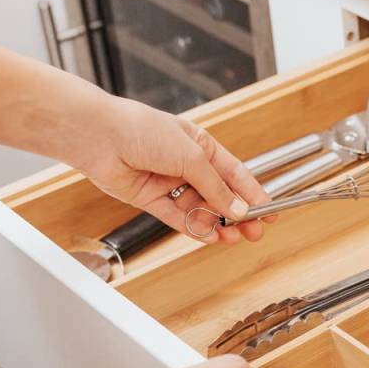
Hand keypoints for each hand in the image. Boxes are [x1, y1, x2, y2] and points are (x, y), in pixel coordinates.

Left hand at [70, 95, 270, 243]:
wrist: (99, 136)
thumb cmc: (142, 130)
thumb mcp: (192, 156)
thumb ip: (216, 187)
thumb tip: (237, 209)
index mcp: (201, 146)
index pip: (235, 175)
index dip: (253, 194)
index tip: (269, 212)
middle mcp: (186, 165)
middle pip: (220, 196)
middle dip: (239, 215)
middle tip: (254, 232)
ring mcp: (169, 183)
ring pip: (201, 210)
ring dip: (218, 224)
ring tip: (232, 237)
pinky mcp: (151, 199)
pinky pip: (179, 218)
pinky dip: (195, 228)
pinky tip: (210, 236)